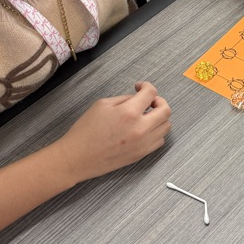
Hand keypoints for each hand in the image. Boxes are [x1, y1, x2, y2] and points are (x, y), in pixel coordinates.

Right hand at [56, 81, 171, 182]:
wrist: (78, 157)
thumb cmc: (86, 131)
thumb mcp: (102, 105)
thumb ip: (124, 99)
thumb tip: (137, 99)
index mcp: (129, 112)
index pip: (151, 93)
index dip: (147, 86)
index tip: (140, 88)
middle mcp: (141, 128)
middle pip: (166, 110)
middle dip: (159, 101)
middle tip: (148, 101)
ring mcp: (143, 143)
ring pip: (166, 126)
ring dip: (159, 118)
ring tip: (146, 116)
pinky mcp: (141, 154)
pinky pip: (160, 141)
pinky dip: (156, 132)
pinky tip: (144, 129)